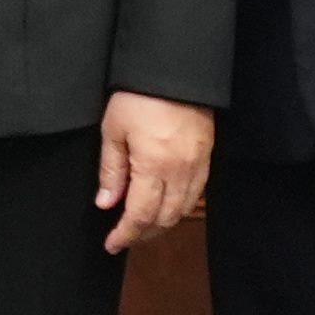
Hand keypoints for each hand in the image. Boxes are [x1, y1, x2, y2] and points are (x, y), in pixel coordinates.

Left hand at [94, 91, 215, 254]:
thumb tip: (106, 204)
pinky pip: (196, 193)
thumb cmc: (138, 96)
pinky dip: (179, 207)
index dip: (126, 234)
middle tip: (124, 237)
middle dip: (143, 233)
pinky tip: (165, 205)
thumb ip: (111, 170)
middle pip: (165, 218)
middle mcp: (181, 172)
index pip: (141, 215)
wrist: (175, 69)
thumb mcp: (113, 130)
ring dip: (162, 223)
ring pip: (183, 209)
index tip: (111, 245)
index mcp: (154, 166)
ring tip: (142, 226)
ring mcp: (198, 165)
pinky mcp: (207, 156)